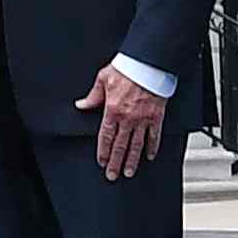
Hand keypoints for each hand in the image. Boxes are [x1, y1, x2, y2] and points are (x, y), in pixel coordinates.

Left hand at [83, 66, 163, 181]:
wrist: (148, 62)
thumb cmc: (127, 67)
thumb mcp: (103, 79)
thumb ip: (93, 96)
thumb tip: (81, 105)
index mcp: (112, 109)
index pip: (105, 137)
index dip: (103, 152)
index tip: (101, 162)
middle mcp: (128, 117)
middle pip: (120, 146)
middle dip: (115, 162)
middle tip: (113, 175)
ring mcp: (143, 118)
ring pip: (136, 145)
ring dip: (132, 160)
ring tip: (129, 172)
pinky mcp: (156, 116)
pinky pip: (154, 135)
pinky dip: (152, 147)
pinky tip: (150, 156)